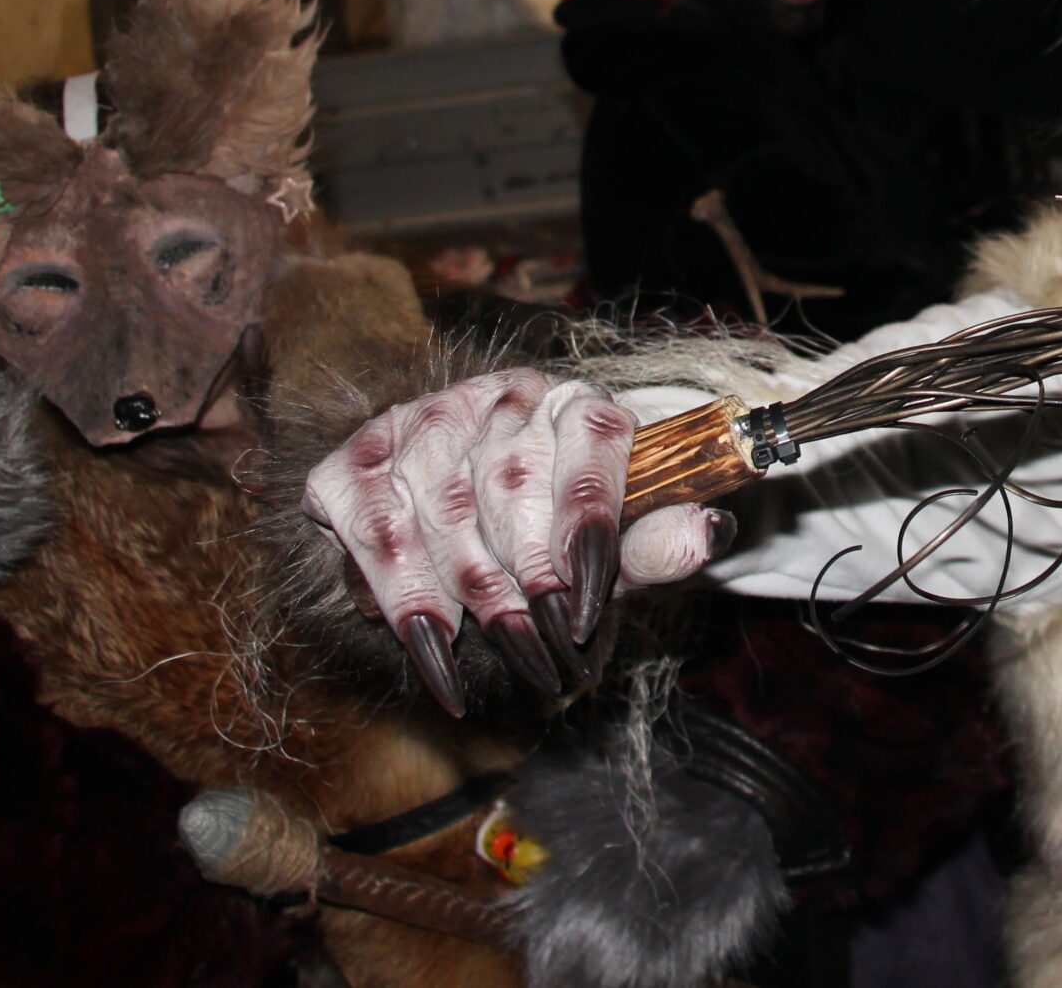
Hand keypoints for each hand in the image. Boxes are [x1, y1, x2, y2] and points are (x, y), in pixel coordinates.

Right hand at [303, 369, 733, 715]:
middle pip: (511, 488)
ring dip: (480, 604)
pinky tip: (439, 654)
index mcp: (573, 400)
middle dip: (534, 582)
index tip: (591, 612)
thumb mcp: (618, 533)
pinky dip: (408, 605)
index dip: (591, 528)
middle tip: (559, 653)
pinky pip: (376, 542)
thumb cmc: (562, 523)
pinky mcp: (354, 465)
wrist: (473, 499)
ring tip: (523, 663)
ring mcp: (418, 424)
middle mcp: (495, 398)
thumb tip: (707, 532)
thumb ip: (657, 537)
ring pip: (442, 520)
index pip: (592, 442)